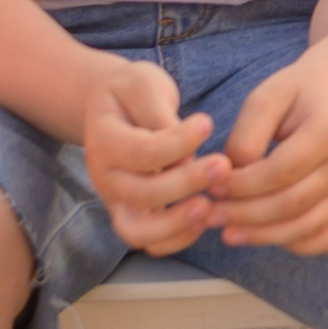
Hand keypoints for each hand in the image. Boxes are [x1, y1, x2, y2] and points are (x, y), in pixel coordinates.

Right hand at [83, 60, 224, 256]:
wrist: (112, 109)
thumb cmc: (133, 94)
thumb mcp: (143, 86)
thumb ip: (160, 116)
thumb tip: (186, 154)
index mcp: (104, 141)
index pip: (143, 152)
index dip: (178, 142)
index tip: (208, 124)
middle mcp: (104, 178)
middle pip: (143, 194)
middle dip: (187, 183)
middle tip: (223, 166)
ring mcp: (116, 201)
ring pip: (139, 231)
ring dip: (178, 223)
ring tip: (211, 206)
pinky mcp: (132, 215)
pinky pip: (149, 243)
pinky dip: (176, 239)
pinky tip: (205, 218)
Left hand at [210, 61, 327, 253]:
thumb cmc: (298, 94)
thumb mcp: (266, 97)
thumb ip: (246, 136)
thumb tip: (230, 178)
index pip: (280, 172)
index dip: (242, 186)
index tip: (212, 186)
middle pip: (292, 204)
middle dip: (245, 215)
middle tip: (210, 215)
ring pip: (307, 228)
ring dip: (263, 236)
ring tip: (228, 232)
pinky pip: (325, 238)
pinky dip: (294, 244)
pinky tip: (265, 235)